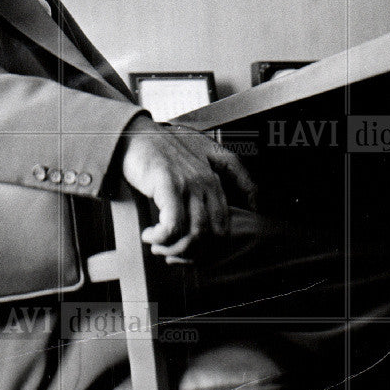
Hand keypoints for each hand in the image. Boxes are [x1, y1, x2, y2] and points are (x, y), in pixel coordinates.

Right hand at [117, 114, 256, 262]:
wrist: (134, 133)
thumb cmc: (164, 146)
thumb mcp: (204, 153)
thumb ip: (232, 171)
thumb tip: (255, 202)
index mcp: (214, 180)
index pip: (223, 228)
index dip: (207, 249)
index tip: (190, 255)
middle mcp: (205, 182)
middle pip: (212, 235)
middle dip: (192, 254)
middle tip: (172, 255)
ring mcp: (187, 183)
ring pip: (194, 233)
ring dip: (174, 248)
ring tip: (158, 246)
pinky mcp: (167, 183)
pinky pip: (172, 225)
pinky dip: (161, 238)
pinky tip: (150, 235)